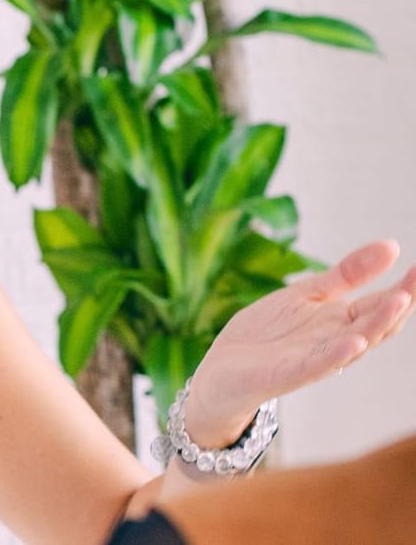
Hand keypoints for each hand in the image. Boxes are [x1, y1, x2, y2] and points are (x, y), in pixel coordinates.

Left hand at [186, 239, 415, 445]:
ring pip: (354, 344)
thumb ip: (346, 275)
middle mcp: (334, 341)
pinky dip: (337, 354)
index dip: (404, 287)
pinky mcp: (288, 373)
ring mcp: (313, 359)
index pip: (381, 304)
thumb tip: (391, 246)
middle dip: (399, 304)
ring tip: (399, 301)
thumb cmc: (267, 333)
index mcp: (340, 321)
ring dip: (377, 325)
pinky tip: (354, 342)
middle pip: (375, 324)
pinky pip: (317, 365)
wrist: (221, 370)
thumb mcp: (306, 293)